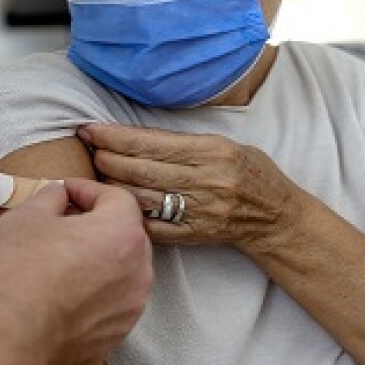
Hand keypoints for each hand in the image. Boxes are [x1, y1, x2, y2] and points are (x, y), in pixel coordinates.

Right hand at [0, 178, 152, 364]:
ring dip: (96, 259)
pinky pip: (110, 303)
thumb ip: (51, 198)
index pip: (117, 198)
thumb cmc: (15, 273)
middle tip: (62, 222)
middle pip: (124, 235)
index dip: (87, 190)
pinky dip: (92, 293)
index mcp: (122, 234)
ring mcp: (129, 307)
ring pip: (120, 271)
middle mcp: (137, 272)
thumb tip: (59, 196)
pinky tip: (62, 291)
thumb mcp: (25, 216)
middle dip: (95, 224)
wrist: (7, 335)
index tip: (66, 192)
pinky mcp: (115, 334)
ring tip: (60, 258)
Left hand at [79, 124, 308, 250]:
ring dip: (111, 185)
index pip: (152, 143)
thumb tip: (136, 136)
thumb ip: (185, 142)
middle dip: (106, 158)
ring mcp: (199, 210)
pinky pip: (152, 226)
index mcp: (212, 151)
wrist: (276, 218)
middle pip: (141, 170)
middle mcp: (205, 180)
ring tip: (95, 173)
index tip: (90, 129)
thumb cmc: (250, 173)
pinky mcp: (194, 234)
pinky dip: (128, 214)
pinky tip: (113, 204)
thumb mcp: (225, 145)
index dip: (115, 136)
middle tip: (88, 150)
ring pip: (142, 197)